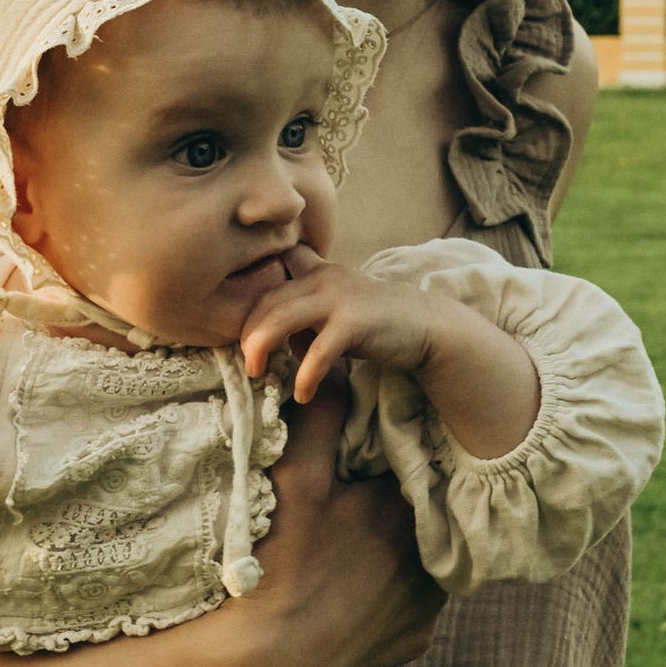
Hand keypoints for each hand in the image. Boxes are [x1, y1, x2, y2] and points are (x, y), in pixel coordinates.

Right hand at [240, 396, 442, 666]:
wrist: (262, 663)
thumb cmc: (279, 562)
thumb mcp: (298, 479)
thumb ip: (323, 416)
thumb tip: (334, 366)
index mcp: (412, 513)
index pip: (413, 473)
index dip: (387, 464)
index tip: (359, 469)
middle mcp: (434, 562)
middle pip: (419, 518)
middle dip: (394, 508)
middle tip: (351, 513)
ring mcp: (427, 609)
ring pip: (420, 562)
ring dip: (396, 553)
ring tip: (351, 552)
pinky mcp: (414, 644)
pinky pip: (410, 609)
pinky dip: (388, 598)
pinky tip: (353, 594)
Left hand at [243, 259, 540, 462]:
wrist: (426, 325)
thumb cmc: (375, 323)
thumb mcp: (333, 313)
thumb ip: (301, 318)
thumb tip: (268, 342)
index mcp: (314, 273)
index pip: (267, 280)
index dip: (246, 305)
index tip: (239, 335)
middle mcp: (322, 278)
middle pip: (265, 300)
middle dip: (246, 333)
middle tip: (243, 363)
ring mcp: (338, 297)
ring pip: (280, 318)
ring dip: (260, 347)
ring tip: (256, 373)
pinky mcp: (355, 321)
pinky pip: (318, 350)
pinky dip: (305, 374)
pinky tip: (303, 393)